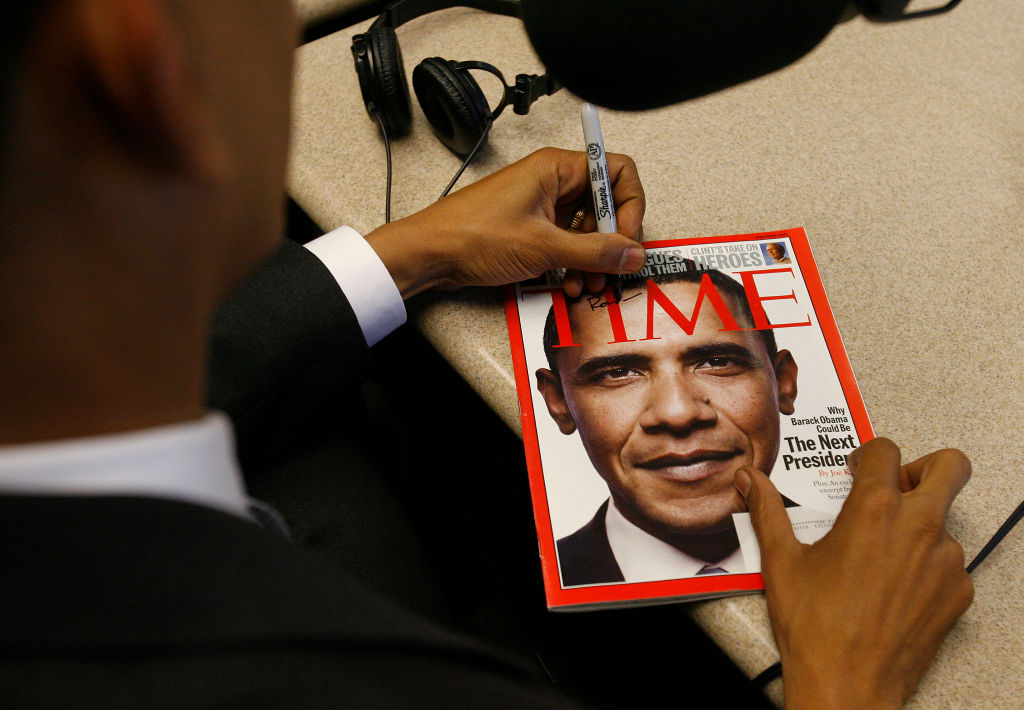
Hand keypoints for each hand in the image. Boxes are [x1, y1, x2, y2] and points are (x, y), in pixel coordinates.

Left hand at [364, 147, 645, 298]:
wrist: (430, 253)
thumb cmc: (471, 234)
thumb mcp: (543, 246)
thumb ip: (594, 252)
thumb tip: (632, 253)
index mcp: (556, 168)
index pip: (616, 172)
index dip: (629, 205)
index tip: (626, 238)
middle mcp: (551, 182)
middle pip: (604, 205)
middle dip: (610, 241)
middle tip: (610, 268)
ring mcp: (541, 206)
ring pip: (586, 229)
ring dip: (592, 259)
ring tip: (587, 283)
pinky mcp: (531, 228)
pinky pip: (566, 243)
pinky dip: (572, 264)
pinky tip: (568, 283)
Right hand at [734, 438, 973, 709]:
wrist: (847, 683)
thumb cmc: (816, 626)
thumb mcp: (782, 560)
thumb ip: (767, 510)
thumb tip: (751, 480)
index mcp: (873, 510)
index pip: (885, 451)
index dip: (868, 454)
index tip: (856, 470)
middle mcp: (918, 528)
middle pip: (949, 467)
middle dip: (924, 468)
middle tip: (894, 486)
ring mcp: (944, 561)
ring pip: (945, 520)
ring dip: (918, 524)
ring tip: (880, 551)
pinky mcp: (956, 592)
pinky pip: (949, 562)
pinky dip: (925, 564)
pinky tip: (892, 584)